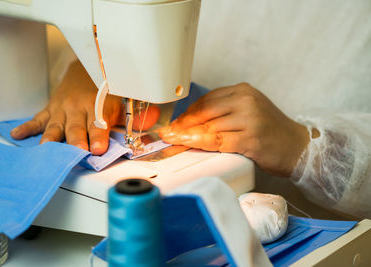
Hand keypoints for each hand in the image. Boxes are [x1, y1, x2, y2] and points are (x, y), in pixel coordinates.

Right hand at [10, 60, 159, 154]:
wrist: (87, 65)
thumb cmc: (106, 86)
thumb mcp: (124, 99)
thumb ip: (136, 114)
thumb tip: (153, 121)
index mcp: (98, 104)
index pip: (99, 123)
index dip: (98, 137)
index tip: (97, 149)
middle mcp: (78, 107)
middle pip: (76, 127)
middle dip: (76, 141)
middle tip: (76, 152)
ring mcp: (62, 108)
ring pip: (55, 126)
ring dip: (51, 139)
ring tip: (45, 151)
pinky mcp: (51, 109)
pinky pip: (38, 119)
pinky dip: (28, 127)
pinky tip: (18, 134)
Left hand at [159, 83, 312, 176]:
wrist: (298, 146)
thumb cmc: (269, 132)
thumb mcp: (247, 112)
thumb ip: (223, 113)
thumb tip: (190, 123)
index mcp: (243, 91)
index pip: (207, 100)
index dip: (187, 114)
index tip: (175, 124)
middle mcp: (246, 101)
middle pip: (205, 111)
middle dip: (183, 125)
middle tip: (167, 134)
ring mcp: (250, 119)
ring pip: (209, 127)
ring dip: (187, 136)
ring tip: (172, 141)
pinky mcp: (251, 138)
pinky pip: (219, 141)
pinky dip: (201, 144)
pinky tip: (190, 146)